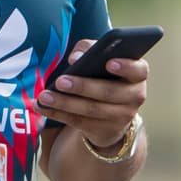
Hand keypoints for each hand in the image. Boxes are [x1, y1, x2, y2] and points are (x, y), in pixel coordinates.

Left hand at [34, 40, 148, 147]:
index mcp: (136, 75)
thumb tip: (76, 57)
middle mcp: (134, 97)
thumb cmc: (103, 75)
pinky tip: (41, 106)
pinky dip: (57, 113)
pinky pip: (78, 122)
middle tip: (60, 81)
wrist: (110, 112)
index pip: (139, 70)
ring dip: (65, 103)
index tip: (109, 62)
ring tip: (44, 96)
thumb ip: (89, 50)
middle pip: (109, 92)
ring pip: (92, 109)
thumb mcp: (100, 60)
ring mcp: (121, 117)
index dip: (126, 66)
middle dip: (83, 86)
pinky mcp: (104, 130)